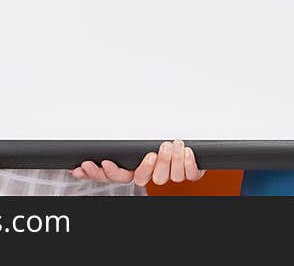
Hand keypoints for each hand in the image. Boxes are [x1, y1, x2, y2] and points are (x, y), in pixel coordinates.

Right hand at [70, 140, 206, 186]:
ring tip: (172, 144)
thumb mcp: (140, 127)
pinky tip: (186, 151)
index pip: (116, 175)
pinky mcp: (188, 172)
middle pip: (141, 179)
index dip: (109, 173)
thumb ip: (125, 127)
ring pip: (166, 177)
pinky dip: (188, 163)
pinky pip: (189, 175)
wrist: (189, 138)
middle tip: (152, 153)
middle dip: (147, 167)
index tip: (106, 162)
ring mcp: (170, 174)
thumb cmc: (162, 130)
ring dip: (170, 161)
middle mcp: (152, 172)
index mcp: (137, 164)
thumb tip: (104, 114)